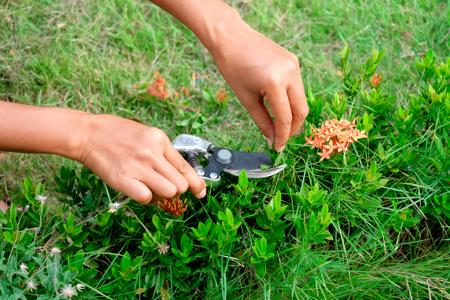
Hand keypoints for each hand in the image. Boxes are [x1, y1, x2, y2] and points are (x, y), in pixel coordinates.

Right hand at [78, 114, 205, 203]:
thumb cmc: (117, 134)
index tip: (200, 192)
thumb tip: (180, 174)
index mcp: (160, 140)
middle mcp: (152, 153)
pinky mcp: (123, 179)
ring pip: (168, 192)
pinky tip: (137, 189)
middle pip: (180, 184)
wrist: (88, 133)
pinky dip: (145, 198)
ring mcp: (138, 167)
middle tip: (163, 186)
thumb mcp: (146, 135)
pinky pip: (146, 198)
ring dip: (162, 195)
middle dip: (176, 190)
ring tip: (150, 187)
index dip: (196, 183)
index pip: (186, 167)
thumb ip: (162, 152)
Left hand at [212, 24, 308, 151]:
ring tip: (279, 124)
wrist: (232, 38)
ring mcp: (295, 65)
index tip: (277, 148)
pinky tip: (279, 105)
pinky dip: (291, 99)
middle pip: (301, 110)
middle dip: (293, 128)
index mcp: (274, 83)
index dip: (282, 136)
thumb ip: (262, 122)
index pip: (285, 118)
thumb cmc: (233, 68)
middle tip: (281, 138)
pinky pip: (297, 86)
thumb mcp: (247, 99)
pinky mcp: (294, 61)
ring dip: (293, 114)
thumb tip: (272, 140)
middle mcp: (290, 73)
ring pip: (301, 99)